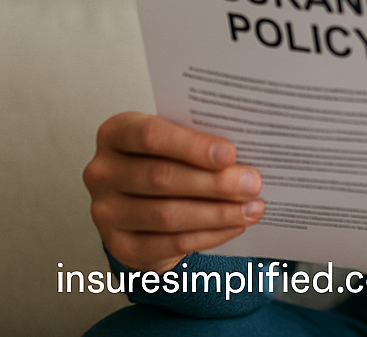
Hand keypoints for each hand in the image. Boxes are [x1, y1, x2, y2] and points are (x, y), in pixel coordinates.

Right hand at [82, 112, 263, 271]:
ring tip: (252, 208)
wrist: (141, 196)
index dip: (192, 146)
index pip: (150, 135)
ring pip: (167, 215)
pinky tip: (234, 226)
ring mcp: (105, 212)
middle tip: (252, 183)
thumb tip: (247, 151)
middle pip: (161, 177)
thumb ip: (200, 139)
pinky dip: (208, 236)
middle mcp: (102, 172)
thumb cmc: (167, 155)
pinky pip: (169, 245)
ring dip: (217, 213)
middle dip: (214, 182)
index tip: (230, 153)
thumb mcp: (176, 137)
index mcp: (116, 132)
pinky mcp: (119, 246)